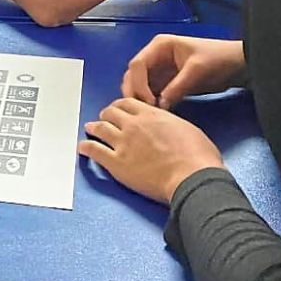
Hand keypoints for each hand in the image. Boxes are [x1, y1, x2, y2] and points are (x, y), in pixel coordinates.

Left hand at [78, 99, 223, 204]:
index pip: (127, 103)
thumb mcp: (187, 129)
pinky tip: (82, 148)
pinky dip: (86, 148)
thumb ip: (170, 124)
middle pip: (111, 113)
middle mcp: (133, 125)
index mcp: (151, 114)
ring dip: (93, 128)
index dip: (120, 106)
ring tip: (90, 129)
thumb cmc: (198, 157)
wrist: (192, 177)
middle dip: (106, 115)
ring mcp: (123, 143)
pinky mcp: (116, 163)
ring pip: (100, 128)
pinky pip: (94, 151)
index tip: (119, 110)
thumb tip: (167, 128)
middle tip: (104, 119)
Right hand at [121, 35, 246, 110]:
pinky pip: (153, 92)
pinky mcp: (168, 82)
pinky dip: (151, 101)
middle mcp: (156, 56)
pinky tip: (155, 112)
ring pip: (141, 85)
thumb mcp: (197, 71)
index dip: (138, 83)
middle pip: (134, 74)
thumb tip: (159, 105)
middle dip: (135, 92)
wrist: (239, 64)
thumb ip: (177, 87)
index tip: (148, 102)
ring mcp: (161, 69)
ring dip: (141, 98)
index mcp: (160, 46)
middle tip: (142, 111)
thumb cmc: (218, 59)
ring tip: (148, 114)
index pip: (137, 64)